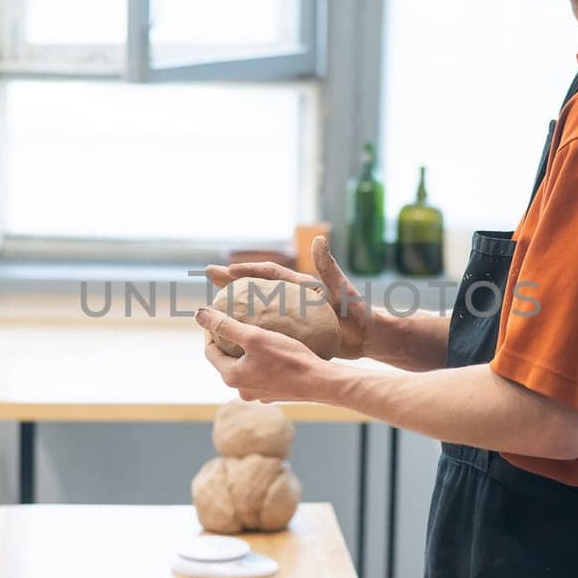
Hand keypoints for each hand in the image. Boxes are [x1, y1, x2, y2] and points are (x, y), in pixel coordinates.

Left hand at [195, 307, 323, 403]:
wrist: (320, 382)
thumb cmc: (288, 358)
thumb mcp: (253, 336)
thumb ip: (225, 324)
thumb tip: (199, 314)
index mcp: (231, 376)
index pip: (210, 351)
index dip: (210, 331)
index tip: (216, 315)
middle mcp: (241, 390)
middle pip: (226, 360)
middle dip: (227, 342)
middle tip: (235, 321)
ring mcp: (258, 395)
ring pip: (244, 368)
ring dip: (245, 352)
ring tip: (254, 333)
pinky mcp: (274, 394)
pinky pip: (261, 374)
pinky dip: (261, 361)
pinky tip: (272, 349)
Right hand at [204, 236, 368, 360]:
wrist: (369, 337)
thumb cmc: (358, 312)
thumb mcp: (342, 290)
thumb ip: (329, 268)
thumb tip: (319, 240)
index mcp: (301, 285)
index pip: (270, 273)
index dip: (249, 270)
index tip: (228, 270)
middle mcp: (293, 297)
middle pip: (256, 286)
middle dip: (232, 280)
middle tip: (208, 275)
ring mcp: (292, 314)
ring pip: (257, 308)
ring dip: (236, 304)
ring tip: (213, 306)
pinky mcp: (294, 331)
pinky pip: (266, 328)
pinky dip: (249, 328)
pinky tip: (235, 337)